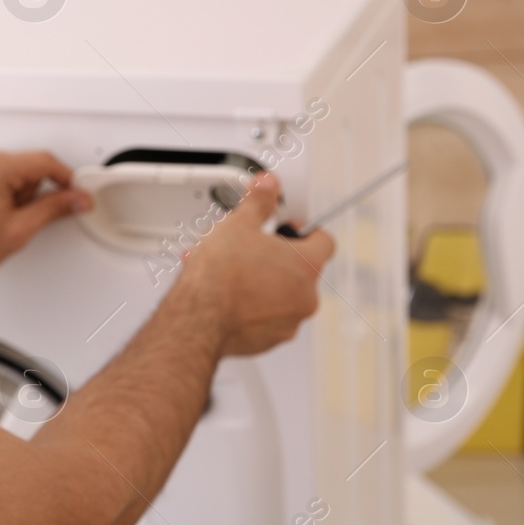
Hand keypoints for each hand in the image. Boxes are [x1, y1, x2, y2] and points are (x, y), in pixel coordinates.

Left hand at [0, 145, 92, 287]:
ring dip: (12, 192)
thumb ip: (53, 209)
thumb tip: (76, 199)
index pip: (44, 162)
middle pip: (27, 166)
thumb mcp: (18, 230)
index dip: (66, 179)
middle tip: (13, 219)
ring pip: (11, 169)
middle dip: (29, 193)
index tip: (75, 192)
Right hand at [177, 174, 333, 357]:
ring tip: (232, 275)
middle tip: (251, 251)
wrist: (199, 318)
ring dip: (263, 285)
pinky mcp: (269, 340)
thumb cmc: (220, 276)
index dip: (306, 231)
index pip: (324, 241)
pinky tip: (228, 298)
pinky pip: (267, 319)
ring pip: (282, 296)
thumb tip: (268, 184)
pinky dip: (252, 309)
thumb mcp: (238, 224)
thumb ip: (259, 202)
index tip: (288, 228)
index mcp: (306, 265)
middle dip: (275, 259)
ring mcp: (289, 321)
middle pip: (301, 270)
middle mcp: (305, 296)